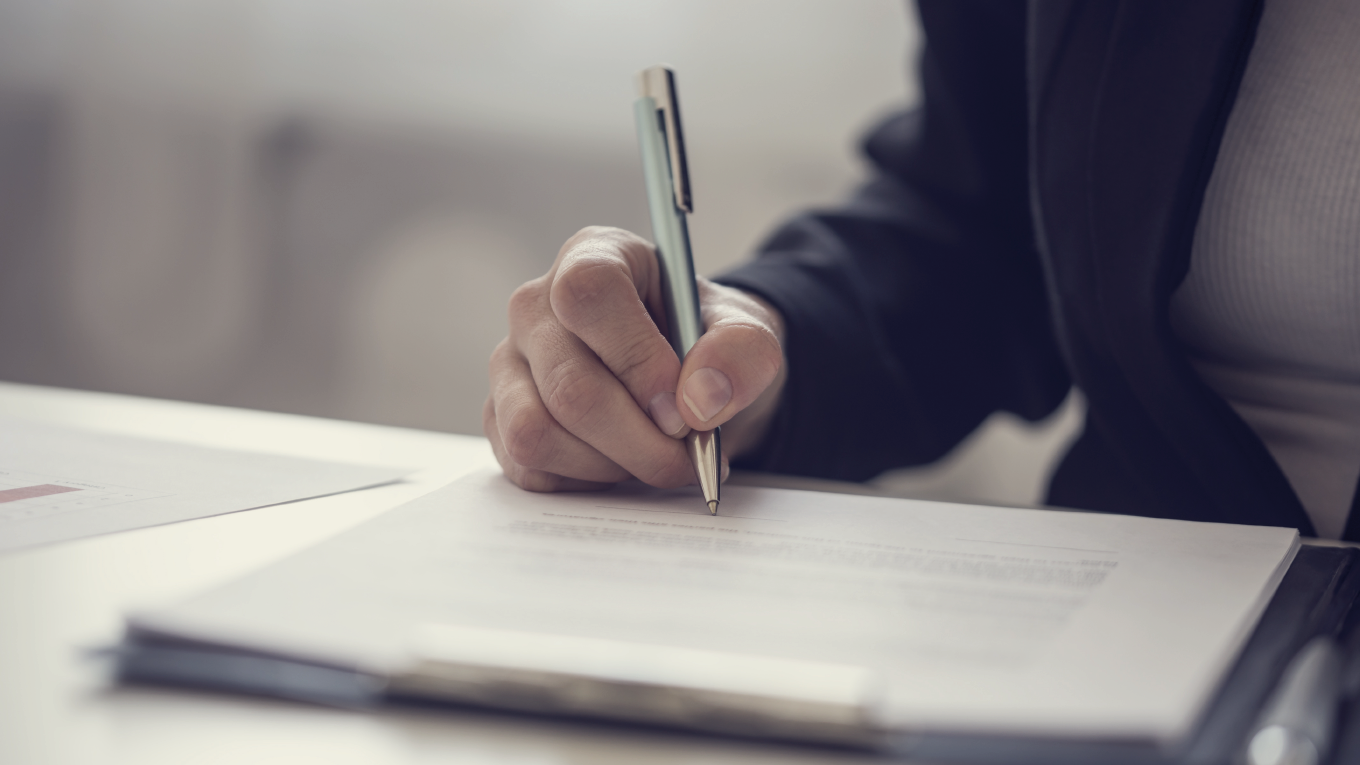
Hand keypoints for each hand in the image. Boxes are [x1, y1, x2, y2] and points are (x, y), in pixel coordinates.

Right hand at [485, 226, 785, 491]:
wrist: (690, 381)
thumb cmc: (709, 345)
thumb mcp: (750, 336)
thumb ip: (741, 354)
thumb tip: (699, 400)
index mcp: (594, 257)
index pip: (587, 293)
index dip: (636, 358)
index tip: (681, 409)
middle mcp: (536, 306)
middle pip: (567, 384)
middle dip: (639, 440)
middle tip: (688, 455)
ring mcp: (510, 364)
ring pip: (536, 431)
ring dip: (610, 464)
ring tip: (655, 456)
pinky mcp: (501, 418)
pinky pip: (527, 466)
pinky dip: (584, 481)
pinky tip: (620, 463)